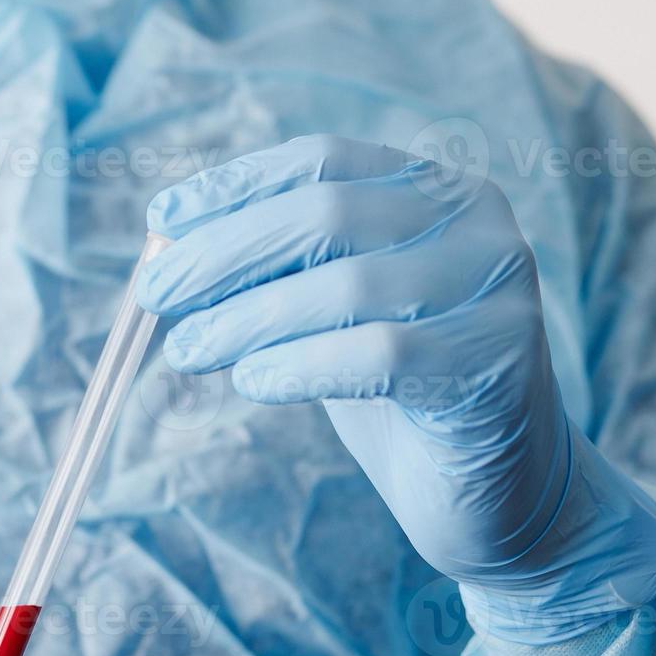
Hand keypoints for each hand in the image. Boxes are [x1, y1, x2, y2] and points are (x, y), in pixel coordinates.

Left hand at [137, 135, 655, 642]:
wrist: (503, 493)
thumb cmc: (401, 395)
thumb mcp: (331, 316)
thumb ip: (276, 274)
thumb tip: (168, 254)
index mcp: (434, 191)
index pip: (320, 162)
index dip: (233, 187)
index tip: (159, 223)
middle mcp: (474, 224)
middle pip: (324, 213)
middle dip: (222, 253)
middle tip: (152, 296)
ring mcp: (496, 289)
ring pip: (346, 284)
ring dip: (245, 318)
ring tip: (185, 351)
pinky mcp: (494, 362)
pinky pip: (379, 352)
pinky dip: (299, 365)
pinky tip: (251, 382)